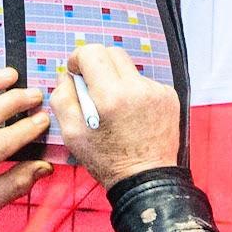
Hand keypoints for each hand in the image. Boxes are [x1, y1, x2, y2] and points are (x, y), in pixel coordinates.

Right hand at [50, 44, 179, 188]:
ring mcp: (156, 91)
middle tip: (91, 86)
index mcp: (110, 96)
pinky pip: (144, 82)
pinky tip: (131, 113)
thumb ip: (62, 98)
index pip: (92, 52)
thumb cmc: (108, 160)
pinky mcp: (169, 97)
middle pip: (112, 53)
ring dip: (116, 79)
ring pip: (128, 68)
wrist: (146, 178)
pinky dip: (134, 91)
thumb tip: (66, 76)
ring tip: (113, 107)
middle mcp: (137, 88)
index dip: (78, 57)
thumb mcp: (71, 134)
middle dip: (97, 64)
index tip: (75, 70)